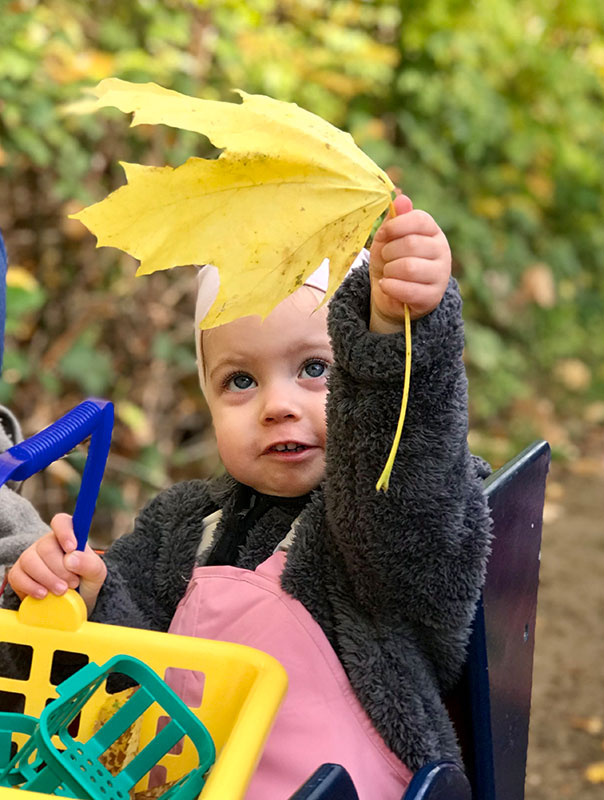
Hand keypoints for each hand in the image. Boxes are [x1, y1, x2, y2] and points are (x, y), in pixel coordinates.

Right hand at [7, 513, 106, 614]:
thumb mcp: (96, 573)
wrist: (74, 603)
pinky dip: (31, 587)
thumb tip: (71, 558)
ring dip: (47, 578)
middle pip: (46, 547)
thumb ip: (89, 564)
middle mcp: (46, 543)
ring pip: (30, 561)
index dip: (65, 532)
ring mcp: (30, 557)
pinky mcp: (18, 574)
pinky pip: (18, 576)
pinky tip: (44, 595)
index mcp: (67, 536)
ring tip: (61, 591)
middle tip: (73, 582)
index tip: (72, 548)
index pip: (61, 522)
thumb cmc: (85, 582)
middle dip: (60, 568)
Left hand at [369, 194, 451, 332]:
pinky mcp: (433, 297)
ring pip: (409, 267)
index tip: (382, 235)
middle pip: (411, 244)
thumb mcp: (387, 239)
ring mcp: (441, 275)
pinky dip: (390, 287)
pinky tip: (387, 285)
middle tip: (385, 259)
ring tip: (388, 273)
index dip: (395, 226)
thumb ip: (394, 220)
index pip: (419, 219)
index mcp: (433, 232)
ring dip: (389, 271)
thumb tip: (401, 198)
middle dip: (389, 252)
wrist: (390, 296)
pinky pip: (408, 290)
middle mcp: (442, 251)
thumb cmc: (391, 262)